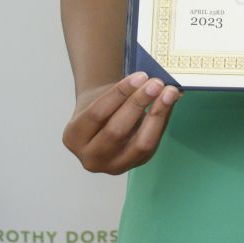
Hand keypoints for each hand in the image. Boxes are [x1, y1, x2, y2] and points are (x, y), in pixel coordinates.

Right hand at [62, 72, 181, 173]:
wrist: (102, 123)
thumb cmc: (102, 106)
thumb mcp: (101, 96)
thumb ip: (123, 91)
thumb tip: (154, 83)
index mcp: (73, 137)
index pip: (97, 114)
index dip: (120, 94)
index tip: (140, 76)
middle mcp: (90, 158)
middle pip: (116, 131)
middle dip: (138, 104)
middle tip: (156, 83)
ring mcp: (114, 166)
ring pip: (140, 143)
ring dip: (157, 115)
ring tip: (169, 93)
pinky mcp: (135, 164)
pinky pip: (152, 144)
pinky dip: (163, 122)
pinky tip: (169, 104)